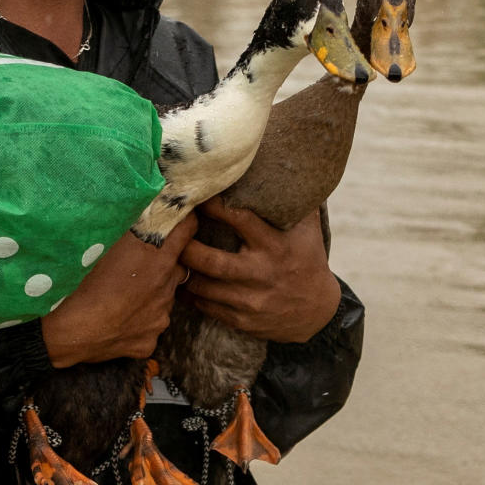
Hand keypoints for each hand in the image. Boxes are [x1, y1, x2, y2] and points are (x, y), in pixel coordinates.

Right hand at [41, 227, 190, 365]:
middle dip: (160, 262)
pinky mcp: (148, 342)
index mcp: (157, 258)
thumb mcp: (100, 239)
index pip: (188, 229)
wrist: (61, 331)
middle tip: (135, 262)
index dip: (181, 221)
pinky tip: (116, 317)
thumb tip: (138, 208)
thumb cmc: (76, 280)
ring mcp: (159, 318)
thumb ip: (126, 224)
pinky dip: (137, 320)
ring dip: (149, 292)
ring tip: (120, 293)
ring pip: (162, 298)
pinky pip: (149, 326)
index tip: (175, 219)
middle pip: (175, 267)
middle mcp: (165, 289)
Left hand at [180, 203, 340, 343]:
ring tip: (167, 258)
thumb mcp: (307, 230)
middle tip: (168, 234)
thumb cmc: (307, 260)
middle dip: (186, 247)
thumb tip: (286, 163)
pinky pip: (207, 307)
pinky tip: (179, 282)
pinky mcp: (243, 321)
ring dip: (182, 272)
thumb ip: (293, 201)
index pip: (240, 219)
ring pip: (204, 287)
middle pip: (211, 261)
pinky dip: (190, 294)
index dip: (214, 206)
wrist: (317, 311)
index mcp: (275, 245)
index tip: (196, 195)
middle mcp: (261, 274)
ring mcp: (251, 301)